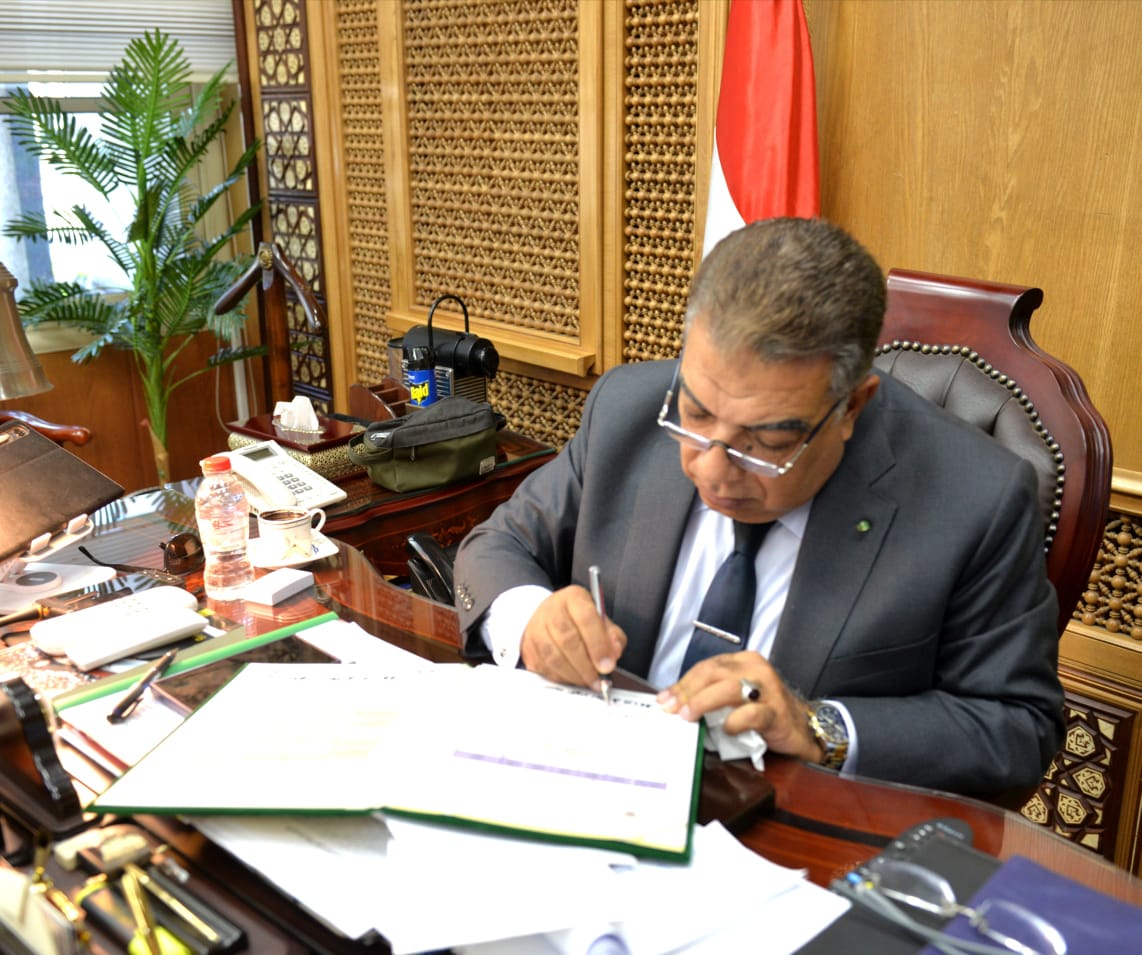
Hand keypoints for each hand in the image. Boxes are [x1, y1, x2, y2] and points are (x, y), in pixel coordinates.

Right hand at [520, 585, 625, 690]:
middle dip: (586, 665)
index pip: (585, 618)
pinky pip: (544, 667)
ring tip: (588, 681)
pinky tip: (573, 679)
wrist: (550, 617)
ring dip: (574, 674)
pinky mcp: (527, 647)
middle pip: (567, 640)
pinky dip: (561, 678)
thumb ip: (612, 636)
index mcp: (573, 598)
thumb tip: (614, 653)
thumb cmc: (580, 621)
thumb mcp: (601, 621)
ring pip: (553, 656)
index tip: (608, 666)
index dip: (598, 644)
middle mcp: (551, 610)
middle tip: (599, 679)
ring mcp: (535, 628)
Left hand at [657, 651, 821, 761]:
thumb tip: (676, 705)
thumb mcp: (738, 697)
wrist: (804, 727)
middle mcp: (756, 669)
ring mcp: (768, 690)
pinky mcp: (777, 713)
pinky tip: (725, 729)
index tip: (664, 700)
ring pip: (729, 688)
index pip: (706, 667)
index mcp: (743, 661)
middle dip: (688, 691)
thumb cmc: (765, 711)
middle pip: (713, 672)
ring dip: (704, 703)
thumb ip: (713, 694)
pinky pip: (752, 714)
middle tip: (672, 709)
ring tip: (688, 717)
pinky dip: (734, 722)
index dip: (683, 683)